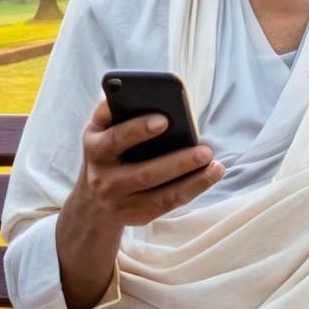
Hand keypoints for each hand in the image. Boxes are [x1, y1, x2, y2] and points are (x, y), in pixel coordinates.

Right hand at [77, 98, 223, 228]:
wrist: (92, 202)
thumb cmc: (105, 153)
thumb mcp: (98, 131)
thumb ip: (111, 111)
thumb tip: (132, 92)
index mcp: (95, 150)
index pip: (116, 139)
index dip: (139, 130)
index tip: (164, 120)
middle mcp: (105, 180)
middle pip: (145, 174)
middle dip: (178, 163)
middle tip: (205, 150)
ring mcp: (122, 203)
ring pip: (163, 196)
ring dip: (194, 181)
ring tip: (216, 166)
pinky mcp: (139, 217)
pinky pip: (169, 205)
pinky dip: (193, 191)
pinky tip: (210, 176)